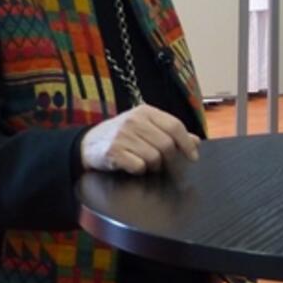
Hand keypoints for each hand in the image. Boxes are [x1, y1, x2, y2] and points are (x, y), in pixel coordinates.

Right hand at [80, 104, 200, 173]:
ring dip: (153, 166)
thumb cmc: (122, 136)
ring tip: (144, 163)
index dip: (187, 144)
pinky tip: (132, 165)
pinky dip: (139, 170)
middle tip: (163, 164)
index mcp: (145, 112)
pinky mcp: (113, 151)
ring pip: (154, 157)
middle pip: (166, 144)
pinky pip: (138, 166)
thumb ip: (170, 132)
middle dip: (169, 159)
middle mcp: (134, 121)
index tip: (193, 157)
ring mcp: (122, 135)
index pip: (175, 126)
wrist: (87, 144)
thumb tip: (195, 141)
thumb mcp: (146, 128)